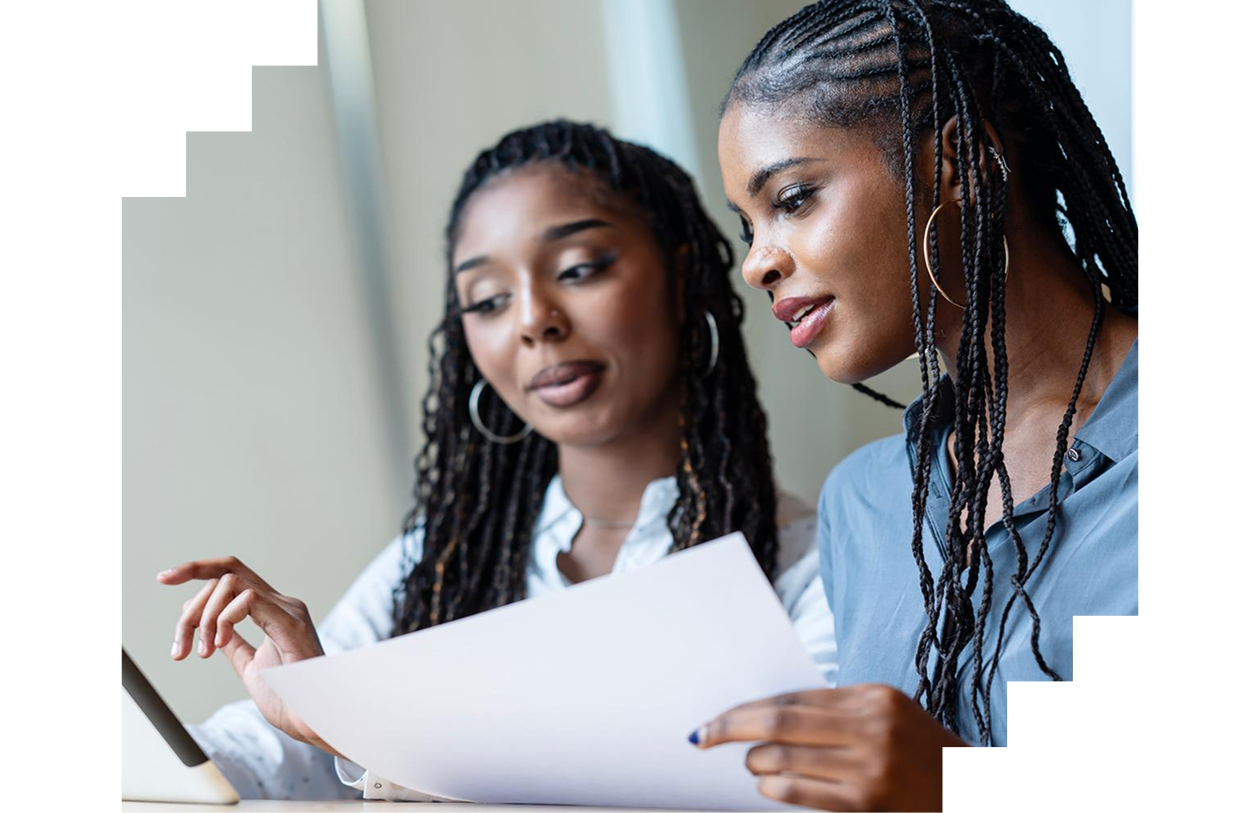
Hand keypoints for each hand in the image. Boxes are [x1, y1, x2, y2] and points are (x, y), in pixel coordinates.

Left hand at [156, 556, 345, 758]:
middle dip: (193, 599)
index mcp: (275, 611)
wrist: (313, 719)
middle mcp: (283, 603)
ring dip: (205, 616)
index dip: (196, 569)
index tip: (164, 578)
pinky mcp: (291, 624)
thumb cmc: (290, 698)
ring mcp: (289, 611)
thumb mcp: (249, 665)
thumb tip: (208, 623)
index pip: (232, 574)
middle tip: (180, 642)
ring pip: (232, 583)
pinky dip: (224, 620)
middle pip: (227, 572)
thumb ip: (232, 640)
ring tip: (203, 650)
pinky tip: (218, 645)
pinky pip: (249, 600)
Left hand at [691, 684, 971, 811]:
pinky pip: (800, 792)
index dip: (747, 708)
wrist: (973, 791)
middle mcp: (873, 728)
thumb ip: (833, 712)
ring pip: (784, 759)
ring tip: (752, 765)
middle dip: (733, 729)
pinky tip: (767, 786)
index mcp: (874, 698)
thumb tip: (765, 716)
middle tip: (704, 736)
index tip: (716, 717)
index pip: (792, 698)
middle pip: (780, 722)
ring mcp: (871, 767)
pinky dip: (774, 788)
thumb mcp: (884, 716)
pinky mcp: (866, 802)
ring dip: (756, 763)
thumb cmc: (917, 751)